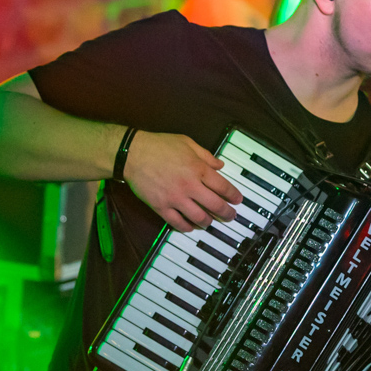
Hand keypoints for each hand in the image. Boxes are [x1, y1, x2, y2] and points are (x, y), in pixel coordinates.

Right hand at [121, 131, 242, 231]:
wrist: (132, 154)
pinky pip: (178, 223)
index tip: (237, 200)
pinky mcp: (161, 207)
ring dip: (208, 222)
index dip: (233, 196)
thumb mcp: (187, 143)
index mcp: (198, 169)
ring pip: (199, 218)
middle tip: (231, 216)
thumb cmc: (160, 145)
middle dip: (227, 213)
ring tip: (210, 222)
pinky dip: (187, 227)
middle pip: (215, 205)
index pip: (223, 187)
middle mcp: (190, 186)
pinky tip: (191, 227)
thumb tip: (220, 165)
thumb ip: (206, 155)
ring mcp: (175, 199)